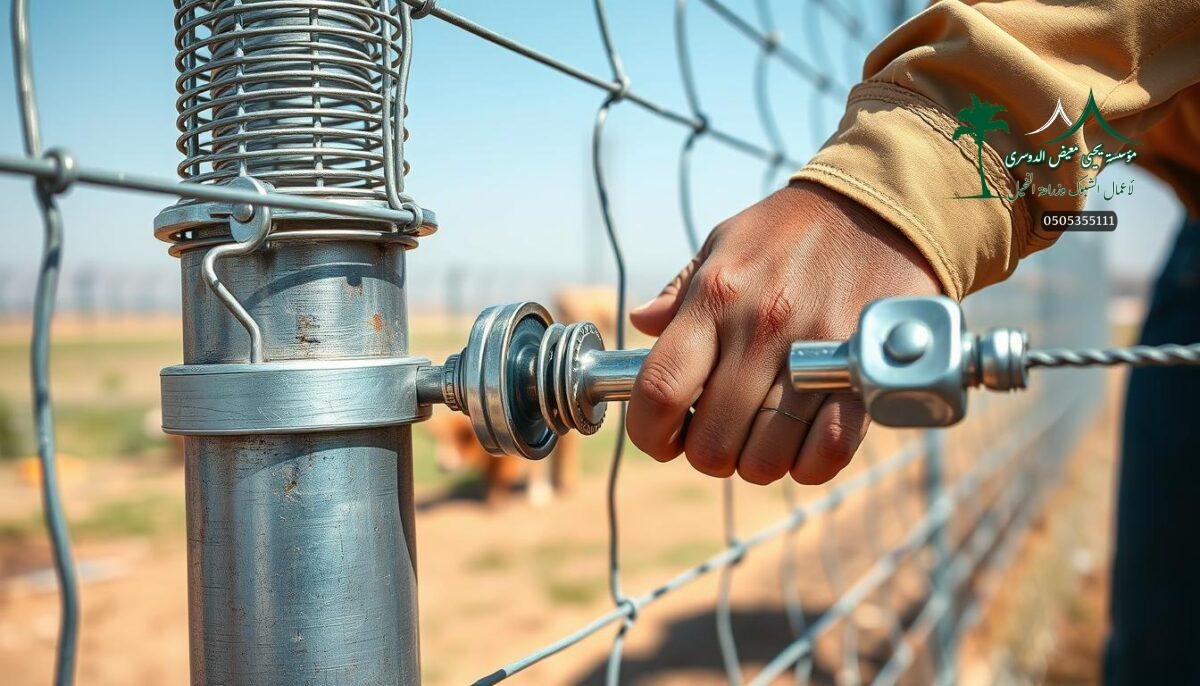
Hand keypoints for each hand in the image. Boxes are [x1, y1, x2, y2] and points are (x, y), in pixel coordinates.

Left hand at [626, 182, 939, 484]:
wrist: (884, 206)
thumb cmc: (793, 229)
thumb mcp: (724, 241)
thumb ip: (680, 289)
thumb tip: (641, 322)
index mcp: (716, 297)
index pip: (660, 390)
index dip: (649, 433)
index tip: (660, 437)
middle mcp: (760, 329)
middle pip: (713, 442)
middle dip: (707, 453)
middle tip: (720, 434)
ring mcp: (814, 355)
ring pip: (766, 459)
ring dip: (758, 462)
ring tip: (763, 436)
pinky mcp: (864, 374)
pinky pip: (827, 452)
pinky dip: (809, 463)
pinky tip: (804, 441)